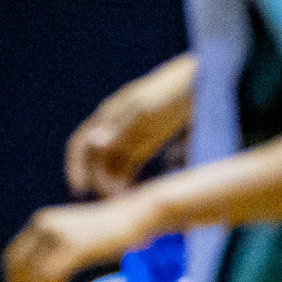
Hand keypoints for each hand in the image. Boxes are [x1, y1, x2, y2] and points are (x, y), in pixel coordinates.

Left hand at [4, 194, 160, 281]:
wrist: (139, 216)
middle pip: (17, 270)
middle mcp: (43, 225)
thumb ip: (54, 255)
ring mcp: (56, 233)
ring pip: (33, 279)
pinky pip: (49, 280)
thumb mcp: (75, 241)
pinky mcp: (72, 245)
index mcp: (40, 223)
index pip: (12, 259)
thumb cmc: (111, 235)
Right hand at [66, 54, 194, 199]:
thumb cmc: (174, 91)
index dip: (76, 167)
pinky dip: (127, 179)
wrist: (205, 81)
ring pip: (111, 165)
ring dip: (112, 183)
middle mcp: (114, 126)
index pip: (81, 144)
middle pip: (96, 160)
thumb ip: (121, 127)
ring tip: (123, 200)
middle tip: (111, 200)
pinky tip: (133, 192)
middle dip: (99, 180)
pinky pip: (128, 166)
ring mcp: (129, 135)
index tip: (80, 190)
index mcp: (109, 115)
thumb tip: (94, 144)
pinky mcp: (145, 143)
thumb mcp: (147, 108)